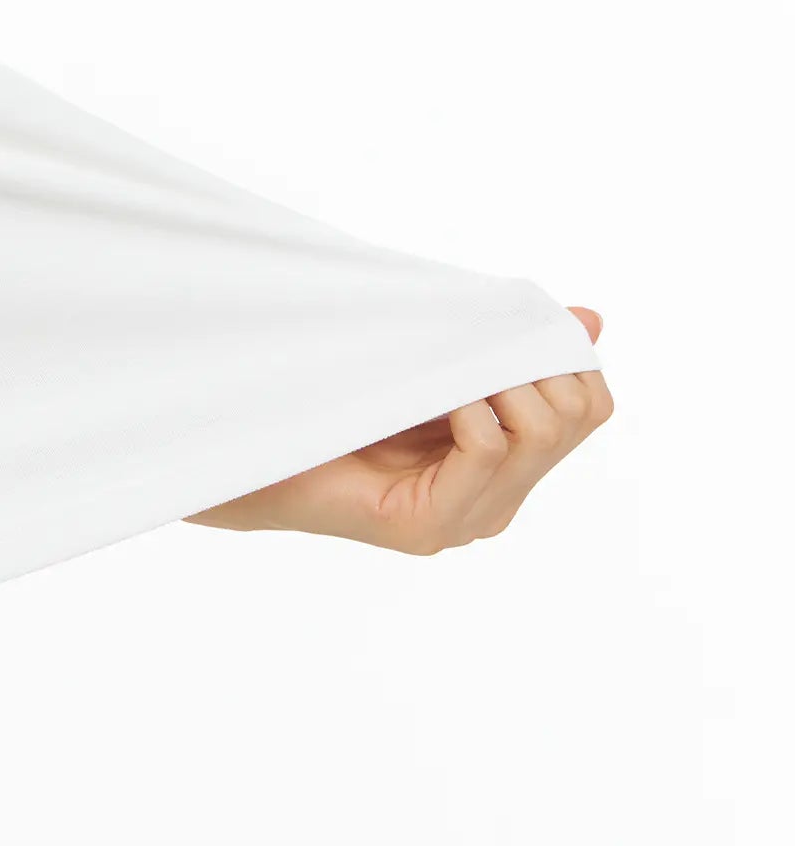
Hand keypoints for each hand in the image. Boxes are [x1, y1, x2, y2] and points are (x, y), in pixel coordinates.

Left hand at [186, 308, 610, 552]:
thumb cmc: (337, 401)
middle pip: (576, 413)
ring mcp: (463, 522)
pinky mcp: (424, 528)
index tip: (511, 325)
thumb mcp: (436, 364)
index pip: (590, 406)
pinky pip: (487, 448)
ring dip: (500, 378)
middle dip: (537, 361)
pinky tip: (433, 399)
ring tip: (449, 374)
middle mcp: (496, 504)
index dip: (566, 354)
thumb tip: (591, 318)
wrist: (253, 451)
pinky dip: (470, 406)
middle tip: (475, 352)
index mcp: (507, 470)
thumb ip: (504, 348)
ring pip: (540, 430)